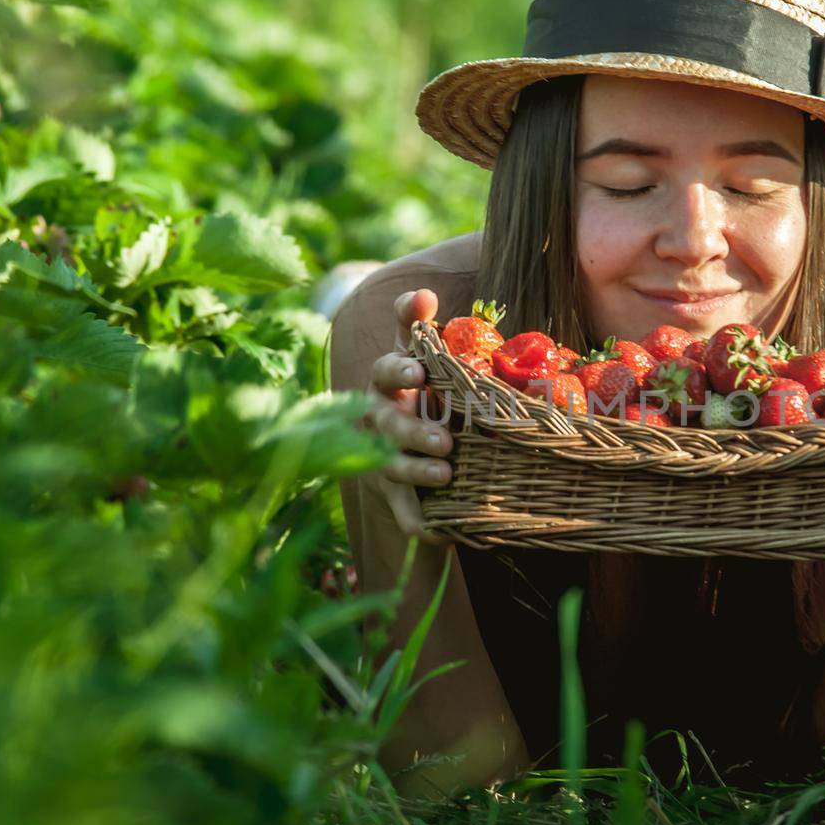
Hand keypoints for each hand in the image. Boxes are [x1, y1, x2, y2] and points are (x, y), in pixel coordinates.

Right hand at [360, 288, 454, 543]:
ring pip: (392, 468)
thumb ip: (414, 325)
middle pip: (389, 425)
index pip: (386, 370)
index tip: (419, 369)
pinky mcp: (392, 496)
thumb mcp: (414, 357)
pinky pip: (404, 514)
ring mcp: (381, 460)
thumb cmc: (416, 393)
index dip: (399, 368)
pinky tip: (441, 532)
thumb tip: (423, 292)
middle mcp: (378, 421)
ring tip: (447, 472)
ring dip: (417, 471)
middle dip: (413, 431)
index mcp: (387, 385)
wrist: (397, 450)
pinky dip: (420, 524)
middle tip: (444, 439)